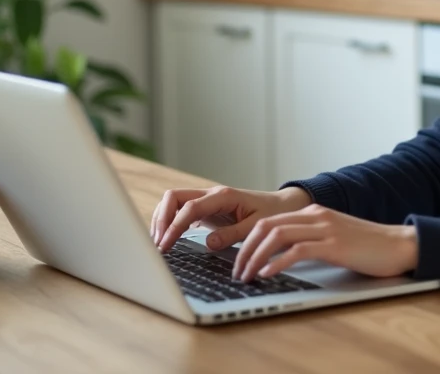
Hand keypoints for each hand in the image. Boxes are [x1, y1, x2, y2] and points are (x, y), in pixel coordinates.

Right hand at [151, 185, 312, 252]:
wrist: (282, 206)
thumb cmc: (271, 214)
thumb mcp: (256, 226)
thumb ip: (233, 234)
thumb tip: (208, 244)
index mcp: (223, 196)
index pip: (189, 207)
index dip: (174, 225)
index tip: (165, 245)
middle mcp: (211, 194)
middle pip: (174, 197)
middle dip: (161, 219)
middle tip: (157, 244)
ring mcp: (206, 200)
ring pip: (173, 202)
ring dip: (162, 220)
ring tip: (158, 243)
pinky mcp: (205, 209)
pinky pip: (180, 210)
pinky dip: (170, 222)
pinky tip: (167, 238)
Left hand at [232, 203, 418, 281]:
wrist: (399, 244)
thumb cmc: (367, 246)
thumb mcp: (332, 238)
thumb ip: (310, 241)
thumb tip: (280, 258)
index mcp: (313, 212)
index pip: (268, 221)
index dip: (247, 241)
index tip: (238, 261)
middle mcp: (316, 215)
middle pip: (266, 226)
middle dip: (245, 249)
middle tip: (236, 271)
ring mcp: (325, 228)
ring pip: (277, 235)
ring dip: (256, 257)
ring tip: (247, 275)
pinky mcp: (334, 245)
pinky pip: (298, 250)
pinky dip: (278, 262)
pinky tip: (268, 274)